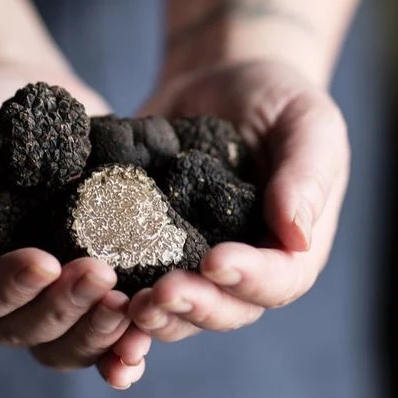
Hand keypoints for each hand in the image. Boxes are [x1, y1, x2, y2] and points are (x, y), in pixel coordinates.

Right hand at [0, 59, 149, 388]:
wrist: (9, 88)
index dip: (9, 289)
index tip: (43, 260)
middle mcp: (4, 294)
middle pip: (30, 331)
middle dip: (66, 309)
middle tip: (101, 273)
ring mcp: (52, 289)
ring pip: (73, 339)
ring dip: (102, 330)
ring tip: (133, 302)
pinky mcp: (95, 268)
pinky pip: (111, 321)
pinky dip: (130, 336)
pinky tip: (153, 324)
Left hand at [129, 59, 348, 340]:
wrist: (218, 81)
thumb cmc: (277, 99)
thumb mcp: (308, 124)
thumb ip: (307, 175)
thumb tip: (297, 235)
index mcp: (290, 249)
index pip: (278, 281)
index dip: (249, 279)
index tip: (215, 261)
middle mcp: (241, 269)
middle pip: (222, 310)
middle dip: (190, 306)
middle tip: (159, 293)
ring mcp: (190, 263)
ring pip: (174, 310)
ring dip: (150, 316)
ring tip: (123, 306)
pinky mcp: (146, 248)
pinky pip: (131, 282)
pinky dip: (112, 303)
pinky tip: (89, 298)